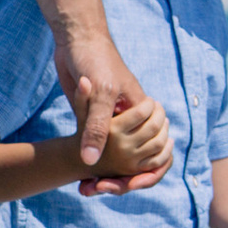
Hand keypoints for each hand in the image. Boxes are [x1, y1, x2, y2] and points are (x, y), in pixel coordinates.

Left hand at [55, 34, 168, 193]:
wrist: (76, 38)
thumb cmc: (95, 60)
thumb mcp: (98, 95)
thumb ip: (96, 129)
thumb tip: (91, 162)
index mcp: (142, 113)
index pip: (151, 155)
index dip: (138, 176)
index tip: (118, 187)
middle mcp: (130, 119)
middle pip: (134, 160)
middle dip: (118, 179)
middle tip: (95, 189)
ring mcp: (112, 118)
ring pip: (113, 155)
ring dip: (103, 173)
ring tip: (87, 187)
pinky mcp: (93, 117)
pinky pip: (95, 144)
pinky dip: (90, 159)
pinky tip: (80, 173)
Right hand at [89, 92, 171, 190]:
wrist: (81, 160)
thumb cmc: (84, 130)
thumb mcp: (82, 113)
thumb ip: (83, 96)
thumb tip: (84, 81)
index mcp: (111, 130)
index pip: (141, 113)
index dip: (150, 104)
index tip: (150, 100)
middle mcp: (121, 147)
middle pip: (153, 127)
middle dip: (160, 114)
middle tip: (159, 108)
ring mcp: (129, 161)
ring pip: (159, 142)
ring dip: (165, 128)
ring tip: (163, 120)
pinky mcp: (135, 170)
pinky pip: (159, 159)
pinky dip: (166, 147)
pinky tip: (166, 136)